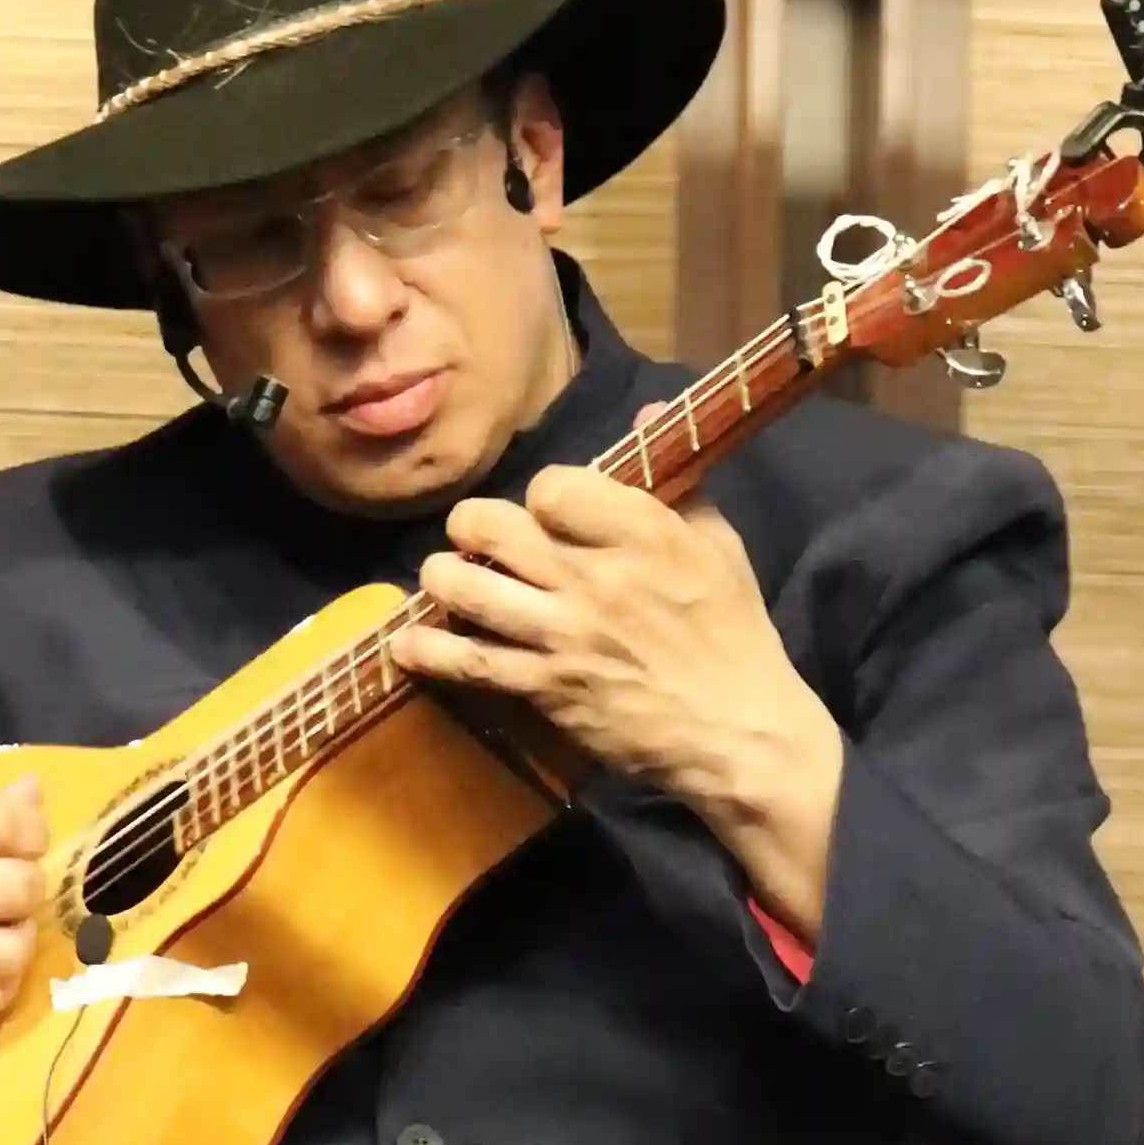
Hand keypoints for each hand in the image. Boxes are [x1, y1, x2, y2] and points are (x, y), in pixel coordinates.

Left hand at [390, 455, 843, 938]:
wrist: (735, 731)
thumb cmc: (732, 633)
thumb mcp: (718, 546)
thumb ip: (674, 483)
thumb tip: (649, 413)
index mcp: (643, 535)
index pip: (553, 488)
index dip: (540, 495)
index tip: (545, 511)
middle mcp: (596, 579)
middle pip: (496, 529)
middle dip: (471, 526)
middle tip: (471, 537)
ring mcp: (565, 636)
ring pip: (471, 591)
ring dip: (442, 579)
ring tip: (440, 578)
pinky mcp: (547, 689)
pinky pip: (471, 663)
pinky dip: (431, 652)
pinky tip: (407, 645)